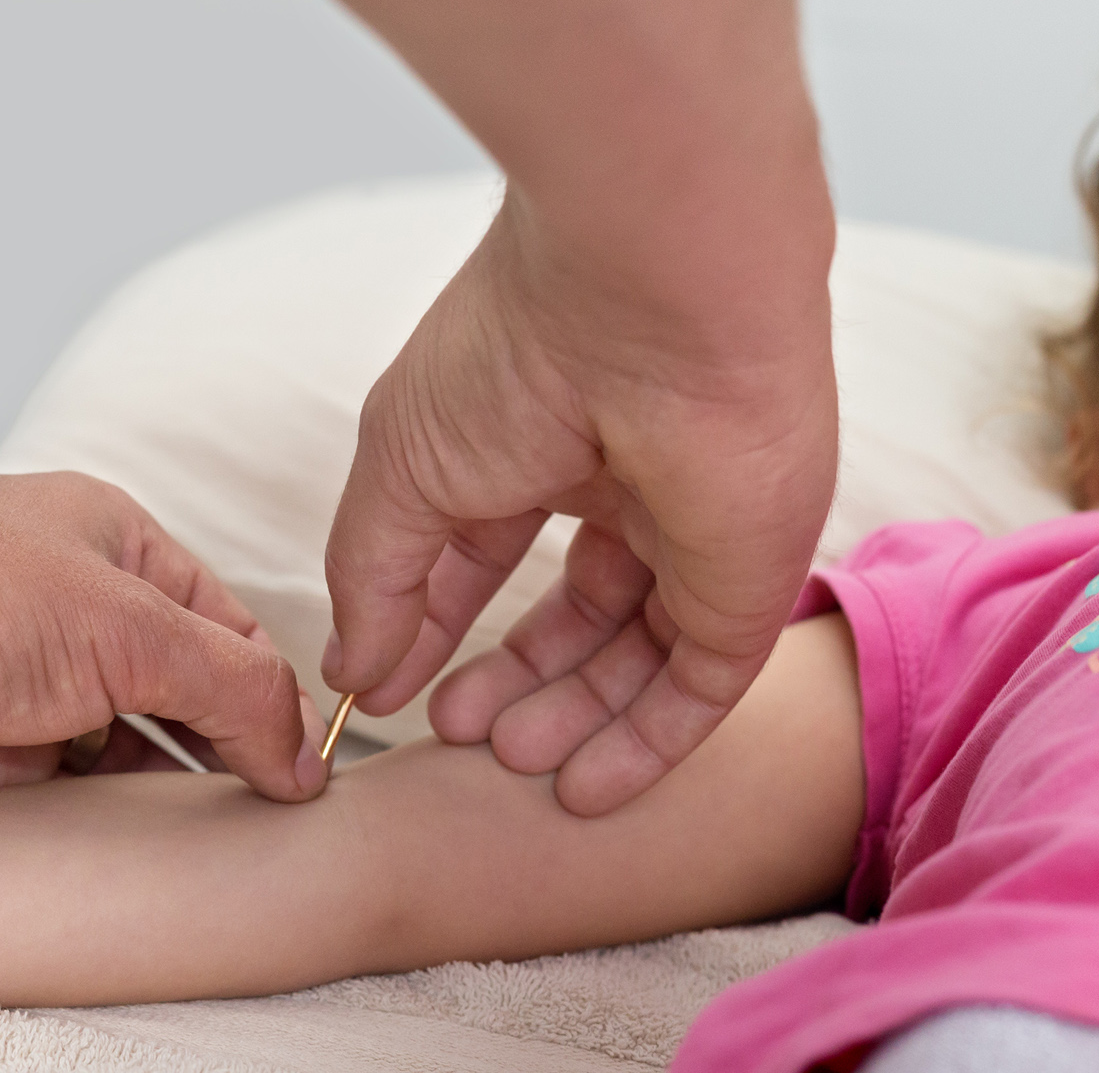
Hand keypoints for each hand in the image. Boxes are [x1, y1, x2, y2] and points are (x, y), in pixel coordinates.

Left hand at [0, 462, 326, 806]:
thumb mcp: (124, 623)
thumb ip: (231, 682)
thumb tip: (300, 750)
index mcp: (121, 554)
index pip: (231, 630)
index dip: (275, 694)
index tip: (307, 765)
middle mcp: (80, 620)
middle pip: (188, 694)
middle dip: (232, 746)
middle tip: (278, 808)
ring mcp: (34, 691)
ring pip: (133, 754)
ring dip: (172, 792)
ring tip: (225, 835)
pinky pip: (74, 802)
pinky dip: (112, 827)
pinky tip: (144, 849)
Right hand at [323, 190, 836, 815]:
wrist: (653, 308)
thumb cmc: (514, 355)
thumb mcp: (402, 469)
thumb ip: (373, 577)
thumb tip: (350, 673)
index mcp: (544, 446)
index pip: (486, 560)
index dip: (437, 629)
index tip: (392, 695)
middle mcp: (626, 493)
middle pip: (571, 619)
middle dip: (513, 682)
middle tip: (461, 736)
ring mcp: (693, 541)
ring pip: (635, 661)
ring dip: (571, 719)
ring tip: (509, 762)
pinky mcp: (748, 586)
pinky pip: (700, 690)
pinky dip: (646, 747)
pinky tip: (586, 790)